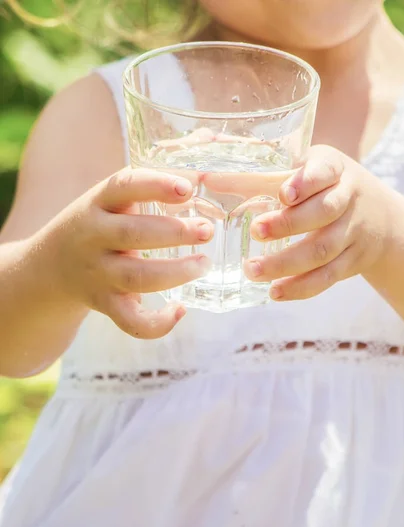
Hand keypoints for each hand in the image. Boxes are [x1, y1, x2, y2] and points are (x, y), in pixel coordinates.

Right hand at [40, 167, 212, 337]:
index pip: (124, 187)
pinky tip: (180, 310)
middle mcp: (93, 237)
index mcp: (98, 203)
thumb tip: (204, 178)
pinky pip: (129, 320)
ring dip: (175, 273)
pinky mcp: (104, 303)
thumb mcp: (108, 203)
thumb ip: (147, 191)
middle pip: (133, 234)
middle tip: (206, 231)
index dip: (156, 185)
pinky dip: (157, 323)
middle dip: (174, 232)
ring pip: (136, 277)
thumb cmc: (97, 227)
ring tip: (204, 264)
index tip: (188, 189)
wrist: (49, 268)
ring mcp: (97, 273)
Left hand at [245, 144, 394, 300]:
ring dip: (286, 263)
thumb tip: (206, 178)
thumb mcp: (303, 171)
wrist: (379, 217)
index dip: (305, 182)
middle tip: (255, 231)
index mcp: (334, 169)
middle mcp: (347, 199)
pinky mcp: (351, 262)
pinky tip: (275, 292)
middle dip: (288, 224)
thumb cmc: (324, 187)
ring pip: (322, 250)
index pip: (324, 172)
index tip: (283, 194)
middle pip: (323, 212)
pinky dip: (300, 288)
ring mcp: (351, 233)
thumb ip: (260, 175)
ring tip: (253, 270)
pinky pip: (327, 277)